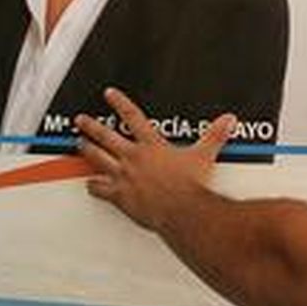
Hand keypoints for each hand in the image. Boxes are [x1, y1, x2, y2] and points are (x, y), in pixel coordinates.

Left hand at [77, 88, 235, 232]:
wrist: (181, 211)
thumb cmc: (190, 186)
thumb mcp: (204, 156)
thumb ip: (214, 136)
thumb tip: (228, 121)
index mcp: (151, 145)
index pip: (132, 117)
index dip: (120, 103)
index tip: (109, 94)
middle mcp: (133, 158)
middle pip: (106, 137)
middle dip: (91, 126)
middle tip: (81, 120)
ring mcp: (124, 176)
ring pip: (98, 159)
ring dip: (87, 150)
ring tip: (79, 144)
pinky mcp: (120, 196)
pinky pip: (101, 189)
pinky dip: (93, 186)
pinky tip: (89, 184)